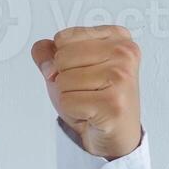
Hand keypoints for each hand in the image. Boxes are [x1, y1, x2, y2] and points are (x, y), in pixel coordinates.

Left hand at [31, 25, 142, 160]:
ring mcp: (121, 77)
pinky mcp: (113, 103)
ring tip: (89, 99)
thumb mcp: (69, 66)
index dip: (61, 57)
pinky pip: (67, 101)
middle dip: (64, 77)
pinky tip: (90, 112)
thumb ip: (48, 52)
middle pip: (61, 58)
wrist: (115, 131)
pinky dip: (72, 110)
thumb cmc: (95, 96)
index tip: (82, 69)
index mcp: (116, 37)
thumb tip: (44, 58)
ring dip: (68, 95)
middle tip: (86, 88)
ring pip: (63, 80)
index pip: (63, 37)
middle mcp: (124, 53)